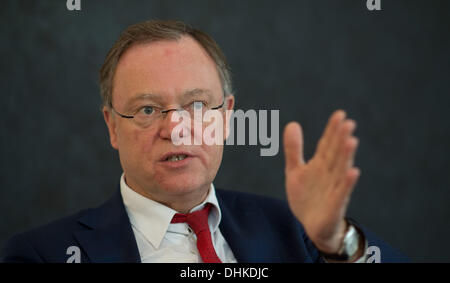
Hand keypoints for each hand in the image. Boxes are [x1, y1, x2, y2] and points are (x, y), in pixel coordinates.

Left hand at [283, 110, 359, 253]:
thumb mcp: (295, 171)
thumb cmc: (306, 196)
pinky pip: (342, 193)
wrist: (311, 226)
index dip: (332, 130)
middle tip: (348, 123)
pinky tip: (353, 172)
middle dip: (341, 139)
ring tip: (351, 141)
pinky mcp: (335, 205)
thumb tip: (293, 123)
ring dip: (346, 156)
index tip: (339, 114)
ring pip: (341, 170)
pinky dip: (347, 183)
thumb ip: (294, 149)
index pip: (327, 144)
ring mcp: (333, 189)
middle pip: (336, 154)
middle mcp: (329, 174)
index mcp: (320, 164)